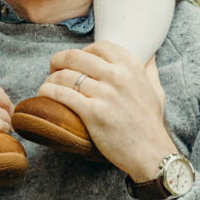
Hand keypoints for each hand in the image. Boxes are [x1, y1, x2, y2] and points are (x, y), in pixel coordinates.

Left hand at [37, 42, 176, 181]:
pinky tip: (44, 94)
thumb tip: (149, 56)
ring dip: (50, 78)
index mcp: (131, 65)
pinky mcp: (93, 113)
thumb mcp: (156, 91)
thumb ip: (149, 71)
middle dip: (58, 61)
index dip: (82, 52)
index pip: (98, 47)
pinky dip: (48, 91)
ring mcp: (105, 93)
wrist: (150, 153)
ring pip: (65, 75)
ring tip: (48, 85)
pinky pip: (62, 94)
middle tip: (52, 69)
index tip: (75, 62)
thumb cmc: (150, 123)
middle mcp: (118, 75)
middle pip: (76, 57)